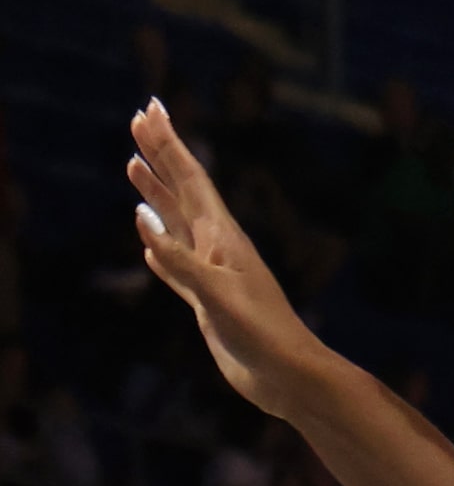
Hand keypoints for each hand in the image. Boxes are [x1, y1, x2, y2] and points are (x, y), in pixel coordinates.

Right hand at [126, 100, 325, 418]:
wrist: (288, 376)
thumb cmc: (262, 336)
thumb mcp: (219, 298)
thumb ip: (182, 263)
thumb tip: (143, 222)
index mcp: (223, 238)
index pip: (190, 179)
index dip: (169, 144)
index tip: (149, 109)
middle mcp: (217, 247)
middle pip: (182, 189)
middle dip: (160, 152)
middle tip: (138, 117)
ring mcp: (212, 271)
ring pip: (176, 220)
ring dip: (155, 191)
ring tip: (134, 163)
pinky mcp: (207, 298)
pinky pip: (175, 260)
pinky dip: (158, 243)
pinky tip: (148, 236)